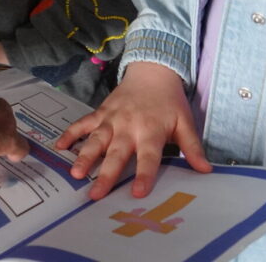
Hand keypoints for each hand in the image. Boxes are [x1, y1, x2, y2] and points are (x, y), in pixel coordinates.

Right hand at [55, 62, 210, 199]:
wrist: (152, 72)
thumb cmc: (169, 102)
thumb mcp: (185, 123)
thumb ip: (192, 147)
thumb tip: (206, 171)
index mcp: (150, 131)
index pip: (148, 157)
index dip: (143, 175)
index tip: (137, 193)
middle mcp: (128, 126)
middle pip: (116, 153)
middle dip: (105, 174)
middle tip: (95, 194)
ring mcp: (111, 119)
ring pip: (96, 140)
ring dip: (84, 156)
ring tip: (75, 173)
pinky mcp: (100, 112)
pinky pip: (82, 123)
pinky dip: (70, 133)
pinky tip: (59, 147)